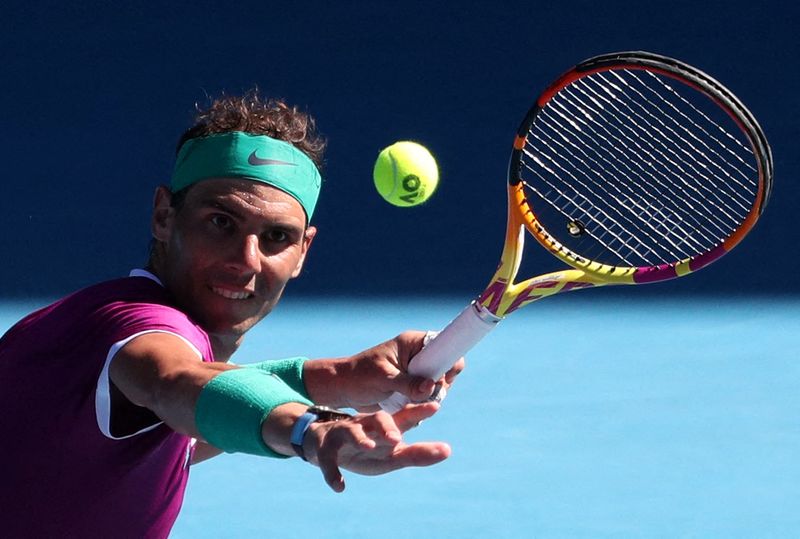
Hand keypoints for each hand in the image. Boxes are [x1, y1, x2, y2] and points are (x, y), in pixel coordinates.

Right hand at [303, 402, 449, 491]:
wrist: (321, 443)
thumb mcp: (390, 454)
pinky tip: (340, 487)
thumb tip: (448, 450)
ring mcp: (344, 434)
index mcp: (383, 426)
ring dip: (360, 439)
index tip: (436, 406)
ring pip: (351, 432)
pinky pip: (328, 460)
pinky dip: (333, 474)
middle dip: (387, 427)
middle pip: (378, 420)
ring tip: (369, 447)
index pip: (404, 417)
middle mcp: (366, 425)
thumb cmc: (365, 449)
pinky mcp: (325, 449)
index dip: (419, 411)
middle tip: (397, 438)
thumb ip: (417, 453)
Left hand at [304, 331, 464, 411]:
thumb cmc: (359, 377)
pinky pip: (428, 396)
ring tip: (410, 402)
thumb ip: (407, 383)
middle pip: (446, 368)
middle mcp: (417, 356)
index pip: (444, 345)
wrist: (343, 390)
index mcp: (412, 344)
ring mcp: (416, 372)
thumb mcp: (383, 379)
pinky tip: (408, 408)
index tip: (441, 379)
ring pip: (439, 385)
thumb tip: (432, 386)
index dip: (449, 361)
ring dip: (430, 397)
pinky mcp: (413, 387)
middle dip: (440, 384)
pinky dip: (423, 404)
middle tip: (424, 395)